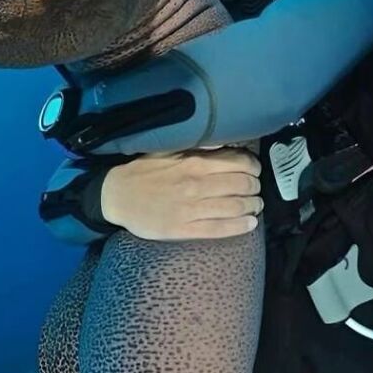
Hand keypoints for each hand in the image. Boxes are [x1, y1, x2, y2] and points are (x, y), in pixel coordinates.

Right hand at [100, 148, 262, 239]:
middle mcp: (196, 185)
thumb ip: (196, 147)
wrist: (116, 196)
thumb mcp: (167, 150)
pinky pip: (219, 229)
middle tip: (256, 190)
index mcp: (193, 163)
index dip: (253, 167)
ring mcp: (190, 209)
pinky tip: (249, 224)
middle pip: (241, 186)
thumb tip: (223, 142)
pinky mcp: (183, 229)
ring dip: (252, 206)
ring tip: (255, 206)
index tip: (255, 170)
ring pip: (234, 207)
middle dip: (255, 188)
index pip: (238, 163)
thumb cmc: (142, 171)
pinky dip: (239, 226)